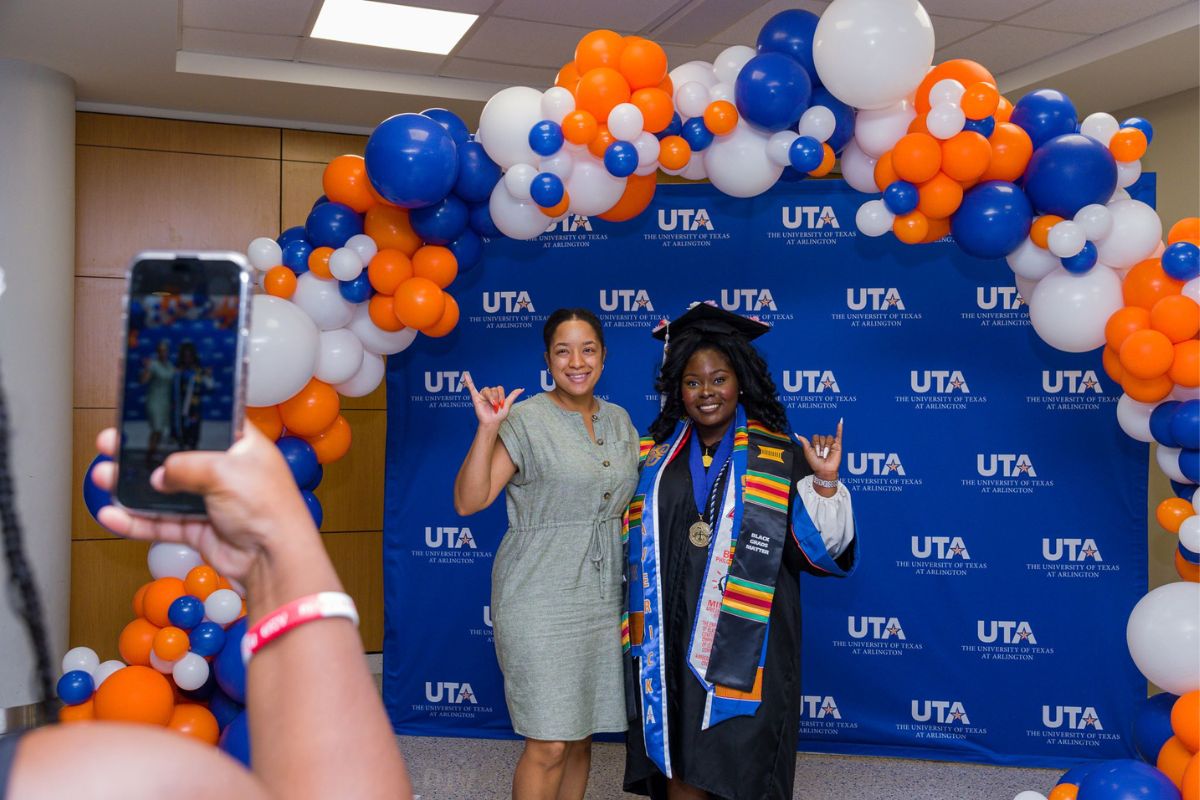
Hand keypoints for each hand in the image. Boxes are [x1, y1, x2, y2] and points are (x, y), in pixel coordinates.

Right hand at [90, 424, 318, 580]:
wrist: (272, 558)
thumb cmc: (267, 508)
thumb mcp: (225, 471)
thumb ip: (186, 466)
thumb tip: (160, 474)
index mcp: (241, 446)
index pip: (205, 425)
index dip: (176, 420)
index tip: (146, 415)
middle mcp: (225, 471)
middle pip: (175, 457)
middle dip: (141, 453)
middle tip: (111, 444)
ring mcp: (210, 500)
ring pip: (162, 491)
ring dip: (131, 485)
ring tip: (103, 476)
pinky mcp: (199, 528)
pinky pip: (161, 522)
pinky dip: (136, 520)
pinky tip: (112, 514)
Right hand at [463, 373, 521, 427]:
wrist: (492, 422)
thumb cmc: (499, 415)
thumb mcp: (508, 405)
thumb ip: (513, 395)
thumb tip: (522, 389)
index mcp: (496, 393)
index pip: (499, 388)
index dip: (502, 396)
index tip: (502, 405)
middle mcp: (489, 393)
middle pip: (493, 389)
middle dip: (496, 398)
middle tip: (496, 407)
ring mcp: (482, 395)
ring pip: (487, 390)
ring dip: (490, 397)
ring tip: (492, 405)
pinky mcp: (476, 398)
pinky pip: (471, 388)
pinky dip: (468, 381)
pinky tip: (465, 375)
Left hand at [795, 418, 842, 478]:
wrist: (824, 470)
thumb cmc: (815, 463)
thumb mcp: (807, 452)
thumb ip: (804, 443)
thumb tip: (798, 435)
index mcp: (816, 444)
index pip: (815, 436)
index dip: (814, 443)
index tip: (814, 451)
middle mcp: (823, 443)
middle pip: (821, 436)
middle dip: (820, 445)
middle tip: (820, 454)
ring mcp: (831, 444)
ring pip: (828, 437)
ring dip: (826, 446)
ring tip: (826, 453)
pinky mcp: (838, 445)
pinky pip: (839, 435)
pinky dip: (839, 429)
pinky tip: (840, 423)